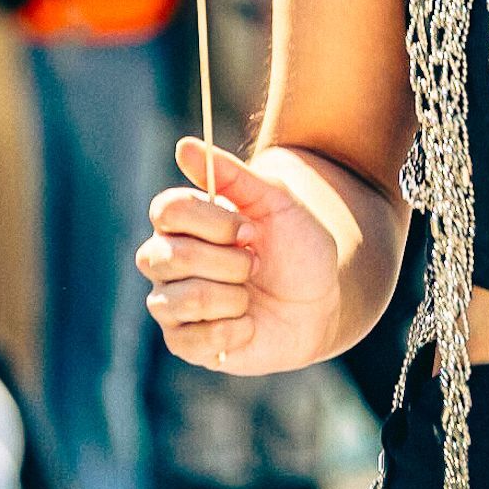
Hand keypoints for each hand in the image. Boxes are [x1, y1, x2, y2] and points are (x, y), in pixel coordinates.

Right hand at [136, 138, 342, 373]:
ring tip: (251, 296)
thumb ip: (233, 174)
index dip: (212, 222)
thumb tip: (184, 146)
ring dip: (232, 298)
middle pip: (167, 256)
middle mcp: (167, 260)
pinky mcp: (184, 343)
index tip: (251, 229)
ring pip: (180, 300)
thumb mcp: (277, 202)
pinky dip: (233, 330)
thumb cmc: (297, 248)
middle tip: (256, 264)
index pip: (166, 210)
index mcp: (184, 221)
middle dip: (228, 262)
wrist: (321, 302)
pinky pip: (191, 339)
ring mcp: (172, 303)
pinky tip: (249, 324)